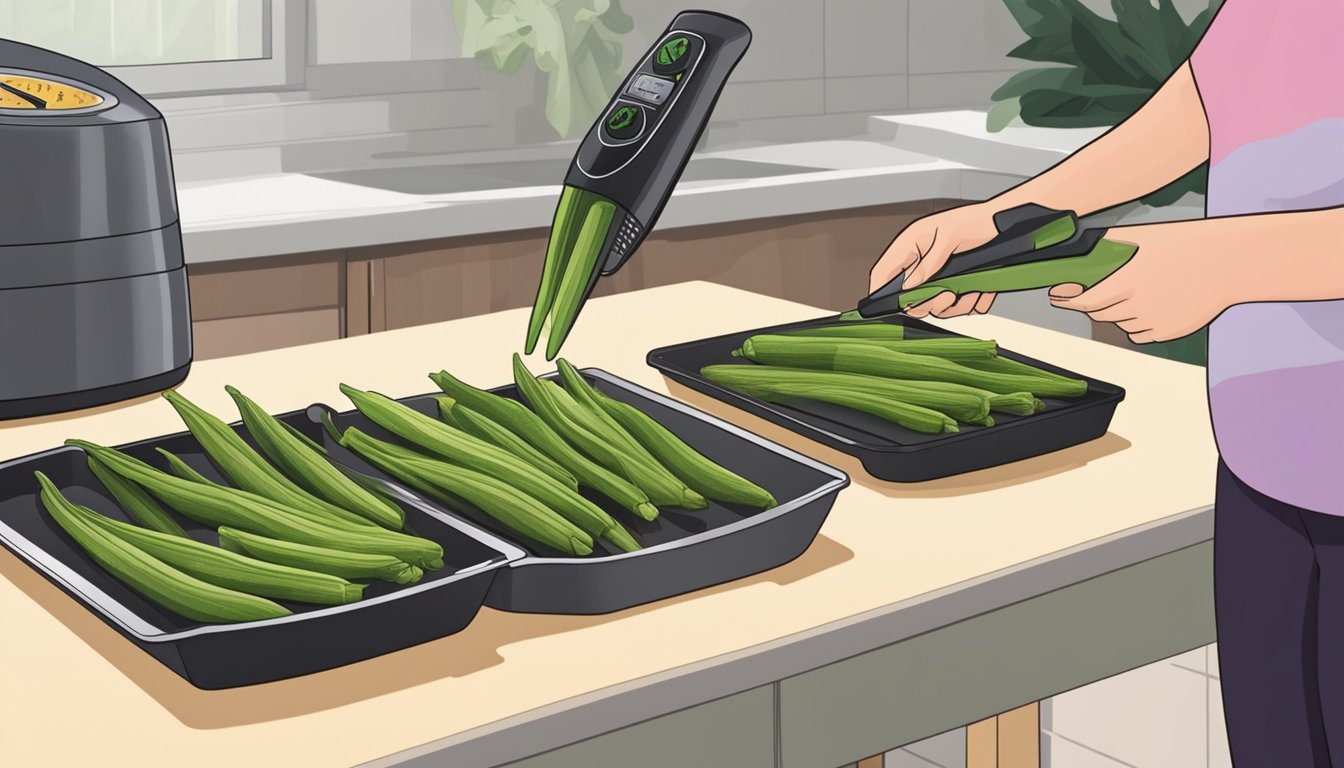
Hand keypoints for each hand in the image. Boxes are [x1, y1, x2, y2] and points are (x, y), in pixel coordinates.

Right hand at [869, 202, 1002, 318]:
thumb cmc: (977, 221)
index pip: (884, 272)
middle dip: (928, 302)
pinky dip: (968, 303)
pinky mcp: (954, 286)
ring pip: (933, 305)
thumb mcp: (950, 236)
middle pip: (908, 298)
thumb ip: (928, 263)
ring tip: (968, 290)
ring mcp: (937, 277)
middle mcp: (921, 264)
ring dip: (952, 305)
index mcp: (911, 245)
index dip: (880, 291)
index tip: (890, 305)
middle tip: (946, 295)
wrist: (1005, 225)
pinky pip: (955, 306)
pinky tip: (978, 290)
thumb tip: (909, 285)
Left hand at [1048, 224, 1234, 343]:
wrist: (1228, 263)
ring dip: (1117, 312)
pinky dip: (1137, 324)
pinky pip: (1140, 334)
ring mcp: (1154, 321)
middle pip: (1100, 313)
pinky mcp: (1168, 332)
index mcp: (1130, 281)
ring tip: (1135, 293)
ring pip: (1120, 324)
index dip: (1068, 301)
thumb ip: (1111, 242)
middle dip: (1092, 303)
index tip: (1057, 297)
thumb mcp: (1146, 236)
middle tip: (1094, 291)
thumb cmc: (1188, 245)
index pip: (1086, 301)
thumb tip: (1084, 242)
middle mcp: (1139, 305)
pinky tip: (1150, 305)